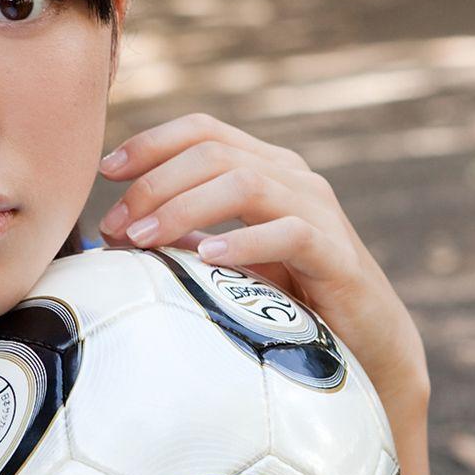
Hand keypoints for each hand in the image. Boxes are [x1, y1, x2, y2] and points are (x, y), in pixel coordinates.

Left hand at [95, 112, 429, 409]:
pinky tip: (208, 259)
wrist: (370, 344)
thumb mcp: (231, 259)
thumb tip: (115, 234)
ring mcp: (318, 210)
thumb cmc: (291, 301)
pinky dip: (244, 241)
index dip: (151, 142)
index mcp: (266, 167)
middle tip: (119, 226)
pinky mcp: (336, 252)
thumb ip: (187, 236)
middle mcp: (293, 177)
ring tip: (146, 240)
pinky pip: (289, 232)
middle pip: (214, 152)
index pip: (204, 130)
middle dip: (156, 184)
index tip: (105, 171)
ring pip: (245, 182)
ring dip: (185, 208)